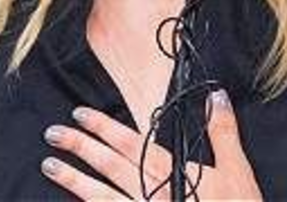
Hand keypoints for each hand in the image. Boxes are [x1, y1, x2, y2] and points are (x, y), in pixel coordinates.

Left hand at [41, 90, 262, 199]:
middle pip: (109, 165)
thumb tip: (216, 96)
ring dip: (73, 179)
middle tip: (53, 133)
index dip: (103, 126)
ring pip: (100, 196)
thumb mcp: (237, 171)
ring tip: (49, 166)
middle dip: (79, 146)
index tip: (80, 113)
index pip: (131, 143)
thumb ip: (222, 132)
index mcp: (172, 172)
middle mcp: (152, 193)